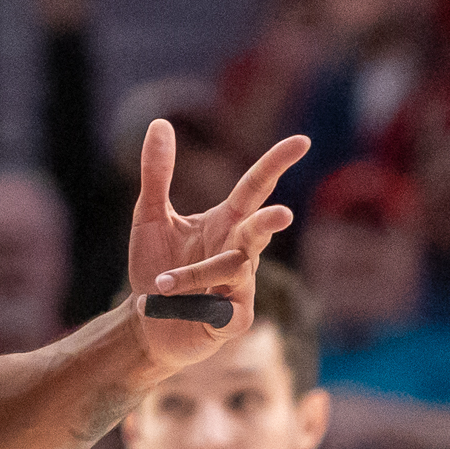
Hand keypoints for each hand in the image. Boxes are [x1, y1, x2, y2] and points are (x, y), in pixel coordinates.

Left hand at [128, 130, 304, 370]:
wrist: (146, 326)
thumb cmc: (156, 268)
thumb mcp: (150, 217)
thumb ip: (157, 174)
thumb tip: (159, 121)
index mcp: (225, 222)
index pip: (255, 186)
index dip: (277, 163)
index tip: (302, 140)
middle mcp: (239, 250)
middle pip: (260, 230)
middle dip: (269, 223)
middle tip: (282, 214)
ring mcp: (241, 287)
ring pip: (234, 270)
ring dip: (197, 274)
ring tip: (162, 283)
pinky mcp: (235, 321)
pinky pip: (224, 312)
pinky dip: (197, 309)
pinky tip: (177, 313)